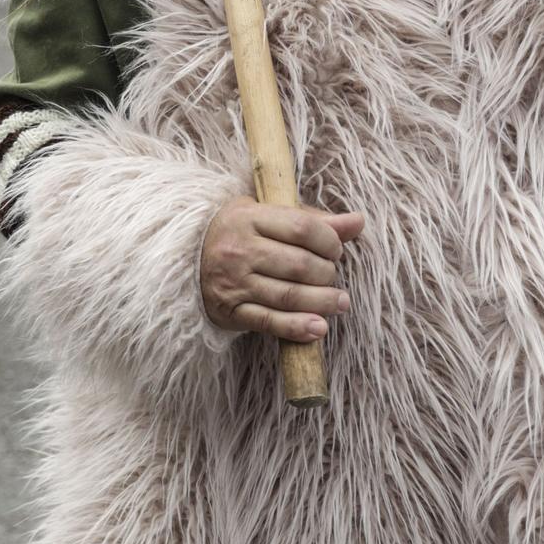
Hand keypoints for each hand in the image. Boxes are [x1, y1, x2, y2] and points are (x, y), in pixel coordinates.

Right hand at [199, 196, 363, 342]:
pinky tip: (319, 327)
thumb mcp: (267, 215)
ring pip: (289, 296)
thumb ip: (312, 219)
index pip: (302, 228)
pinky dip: (298, 328)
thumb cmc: (238, 233)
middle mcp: (239, 249)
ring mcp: (234, 282)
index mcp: (248, 217)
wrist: (185, 259)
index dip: (329, 241)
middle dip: (326, 273)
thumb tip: (358, 222)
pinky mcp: (231, 312)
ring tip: (340, 302)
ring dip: (322, 302)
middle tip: (332, 276)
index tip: (335, 250)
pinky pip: (270, 322)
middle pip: (299, 265)